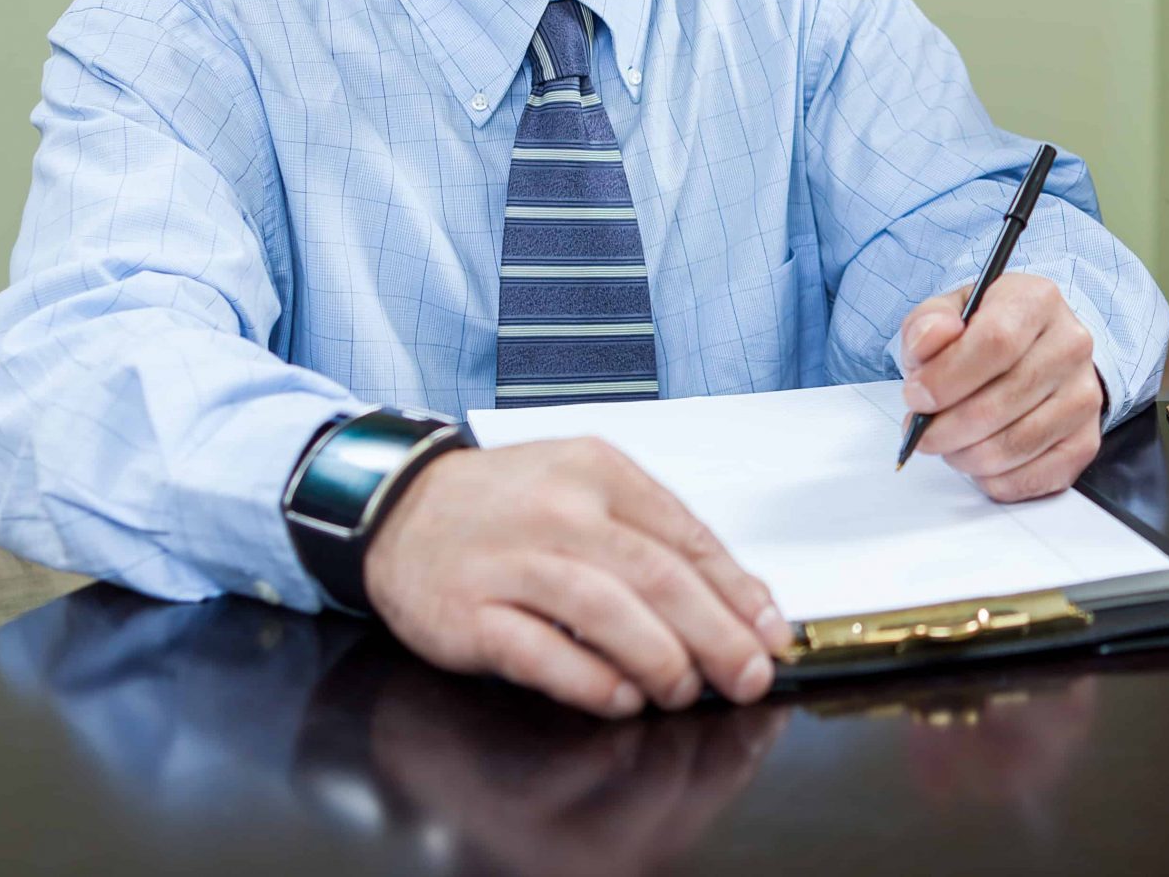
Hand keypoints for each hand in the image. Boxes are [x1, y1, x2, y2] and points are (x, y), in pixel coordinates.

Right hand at [364, 439, 791, 717]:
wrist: (398, 506)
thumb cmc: (505, 504)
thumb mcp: (585, 487)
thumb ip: (653, 534)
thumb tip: (734, 600)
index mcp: (599, 471)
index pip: (686, 535)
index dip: (737, 591)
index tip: (771, 634)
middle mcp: (558, 510)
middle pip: (656, 574)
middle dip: (716, 633)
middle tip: (748, 675)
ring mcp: (510, 561)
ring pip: (603, 608)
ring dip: (658, 657)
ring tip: (685, 689)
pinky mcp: (468, 612)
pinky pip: (537, 651)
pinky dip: (588, 678)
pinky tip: (620, 697)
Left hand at [897, 272, 1103, 500]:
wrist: (1033, 352)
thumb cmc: (985, 333)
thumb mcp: (949, 313)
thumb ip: (928, 324)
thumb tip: (930, 339)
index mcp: (1038, 301)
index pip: (996, 342)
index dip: (947, 378)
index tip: (915, 396)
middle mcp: (1072, 346)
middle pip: (1003, 401)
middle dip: (947, 427)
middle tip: (921, 431)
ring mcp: (1085, 396)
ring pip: (1015, 445)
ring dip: (965, 455)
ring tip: (946, 443)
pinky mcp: (1085, 442)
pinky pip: (1032, 478)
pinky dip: (992, 479)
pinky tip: (976, 459)